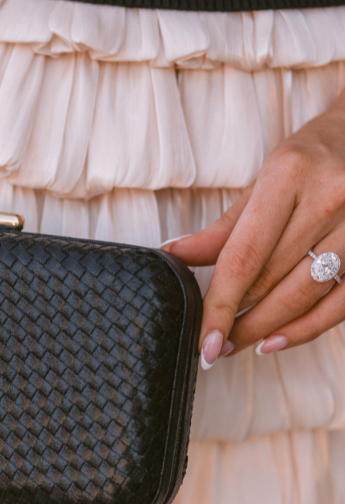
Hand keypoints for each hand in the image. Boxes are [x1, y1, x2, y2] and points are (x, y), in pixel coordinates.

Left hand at [164, 93, 344, 365]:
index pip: (244, 255)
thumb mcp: (266, 179)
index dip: (219, 303)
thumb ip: (224, 227)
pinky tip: (276, 341)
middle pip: (273, 279)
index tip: (202, 338)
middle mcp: (329, 198)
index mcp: (289, 175)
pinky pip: (340, 302)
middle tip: (212, 345)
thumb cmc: (311, 158)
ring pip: (305, 295)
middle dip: (238, 321)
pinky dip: (307, 328)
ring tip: (235, 345)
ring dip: (266, 328)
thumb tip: (174, 256)